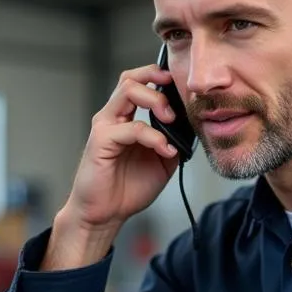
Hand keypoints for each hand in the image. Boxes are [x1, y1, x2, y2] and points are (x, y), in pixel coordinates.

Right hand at [63, 64, 183, 231]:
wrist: (105, 214)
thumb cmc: (127, 189)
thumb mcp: (162, 162)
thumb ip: (173, 141)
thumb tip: (191, 128)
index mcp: (125, 118)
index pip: (139, 83)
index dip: (159, 77)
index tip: (181, 86)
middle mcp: (113, 117)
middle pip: (130, 78)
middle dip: (157, 81)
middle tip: (175, 104)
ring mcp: (105, 126)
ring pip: (128, 91)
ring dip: (155, 101)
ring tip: (170, 121)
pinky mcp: (101, 140)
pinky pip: (131, 128)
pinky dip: (154, 136)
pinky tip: (165, 149)